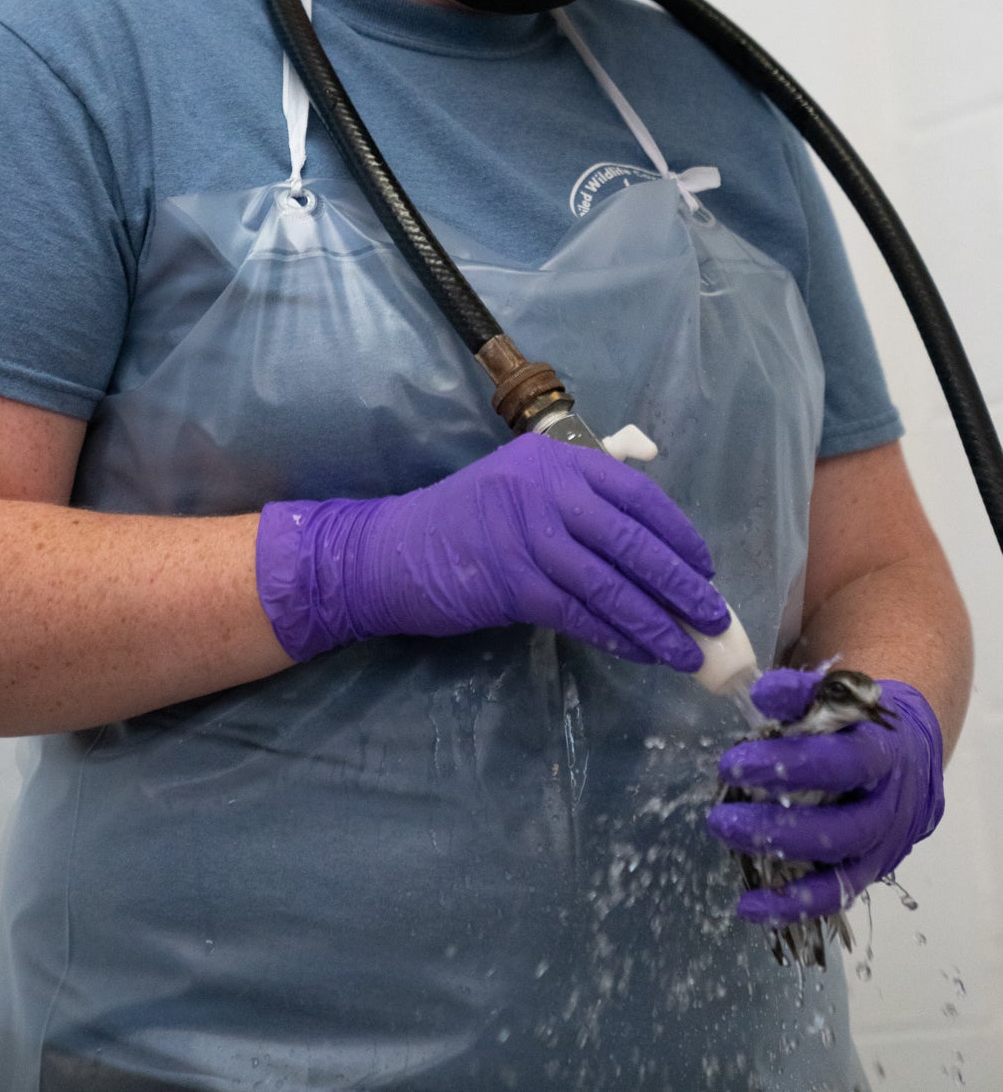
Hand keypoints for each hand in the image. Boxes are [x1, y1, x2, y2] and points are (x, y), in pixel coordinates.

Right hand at [256, 431, 728, 663]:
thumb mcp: (524, 478)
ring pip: (613, 585)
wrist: (397, 549)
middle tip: (714, 617)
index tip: (705, 568)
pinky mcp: (515, 583)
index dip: (678, 535)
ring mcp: (530, 536)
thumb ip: (583, 484)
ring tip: (689, 650)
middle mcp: (547, 489)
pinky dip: (618, 636)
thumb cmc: (469, 517)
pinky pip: (582, 615)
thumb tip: (652, 493)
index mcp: (558, 459)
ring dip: (658, 622)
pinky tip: (642, 653)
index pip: (637, 495)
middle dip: (680, 585)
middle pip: (633, 541)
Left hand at [706, 676, 944, 924]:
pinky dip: (792, 905)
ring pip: (838, 864)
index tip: (736, 760)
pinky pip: (834, 897)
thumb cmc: (858, 725)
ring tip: (726, 831)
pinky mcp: (867, 873)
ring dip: (779, 853)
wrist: (909, 757)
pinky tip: (750, 906)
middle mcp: (888, 807)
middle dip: (778, 819)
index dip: (792, 764)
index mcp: (884, 755)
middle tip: (723, 801)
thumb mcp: (837, 701)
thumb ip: (801, 696)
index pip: (845, 764)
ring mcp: (881, 847)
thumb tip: (762, 693)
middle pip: (841, 826)